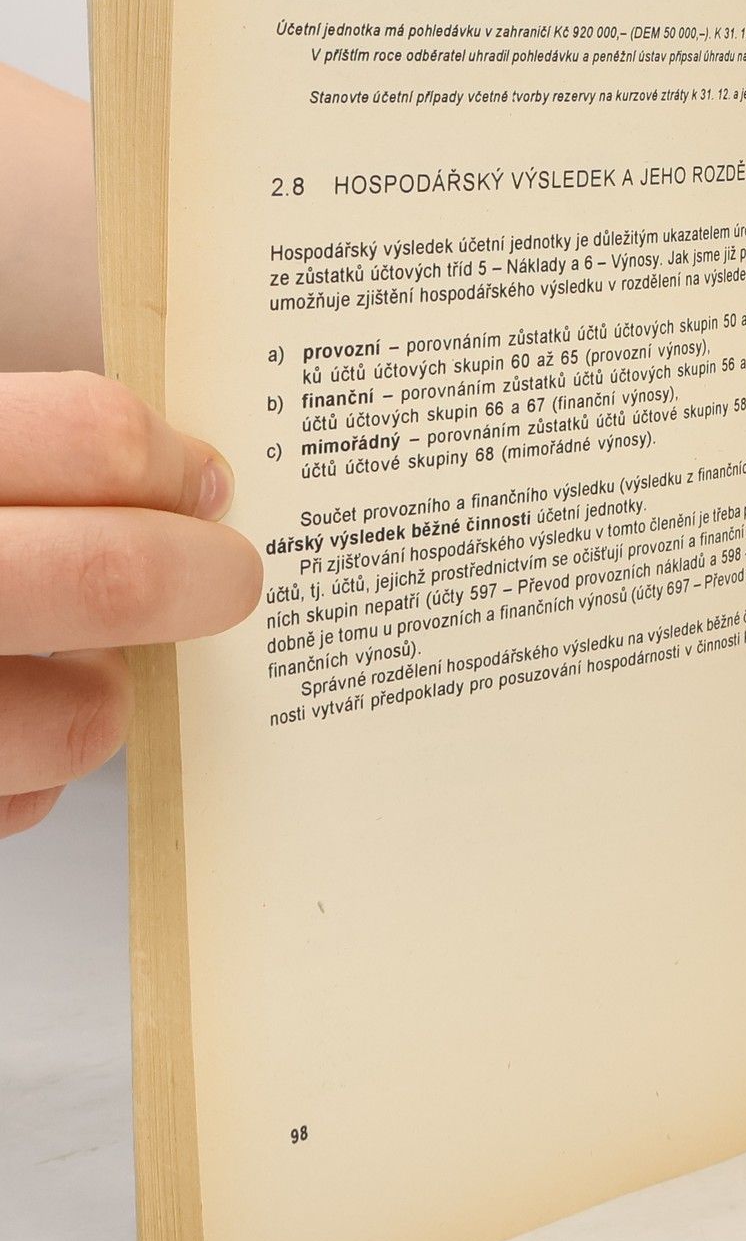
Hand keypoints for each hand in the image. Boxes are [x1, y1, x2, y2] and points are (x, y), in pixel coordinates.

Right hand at [0, 373, 261, 836]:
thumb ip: (33, 448)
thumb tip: (180, 467)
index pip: (91, 435)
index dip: (166, 458)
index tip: (205, 481)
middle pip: (114, 575)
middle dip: (200, 577)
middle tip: (228, 578)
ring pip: (86, 720)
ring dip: (105, 698)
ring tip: (75, 665)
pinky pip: (19, 805)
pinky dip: (30, 776)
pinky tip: (4, 730)